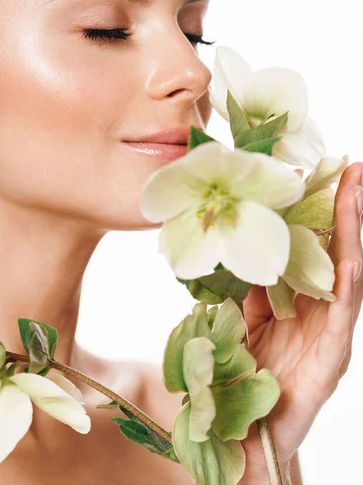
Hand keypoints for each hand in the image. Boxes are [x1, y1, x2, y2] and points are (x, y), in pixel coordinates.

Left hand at [240, 162, 362, 478]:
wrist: (250, 429)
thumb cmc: (250, 373)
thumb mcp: (245, 319)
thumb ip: (252, 287)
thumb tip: (244, 252)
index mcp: (299, 298)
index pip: (313, 246)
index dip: (315, 210)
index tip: (313, 172)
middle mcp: (320, 309)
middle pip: (336, 250)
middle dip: (344, 208)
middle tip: (352, 167)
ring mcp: (330, 330)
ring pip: (346, 273)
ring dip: (352, 233)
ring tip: (356, 193)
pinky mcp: (333, 356)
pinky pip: (343, 314)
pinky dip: (348, 284)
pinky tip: (352, 258)